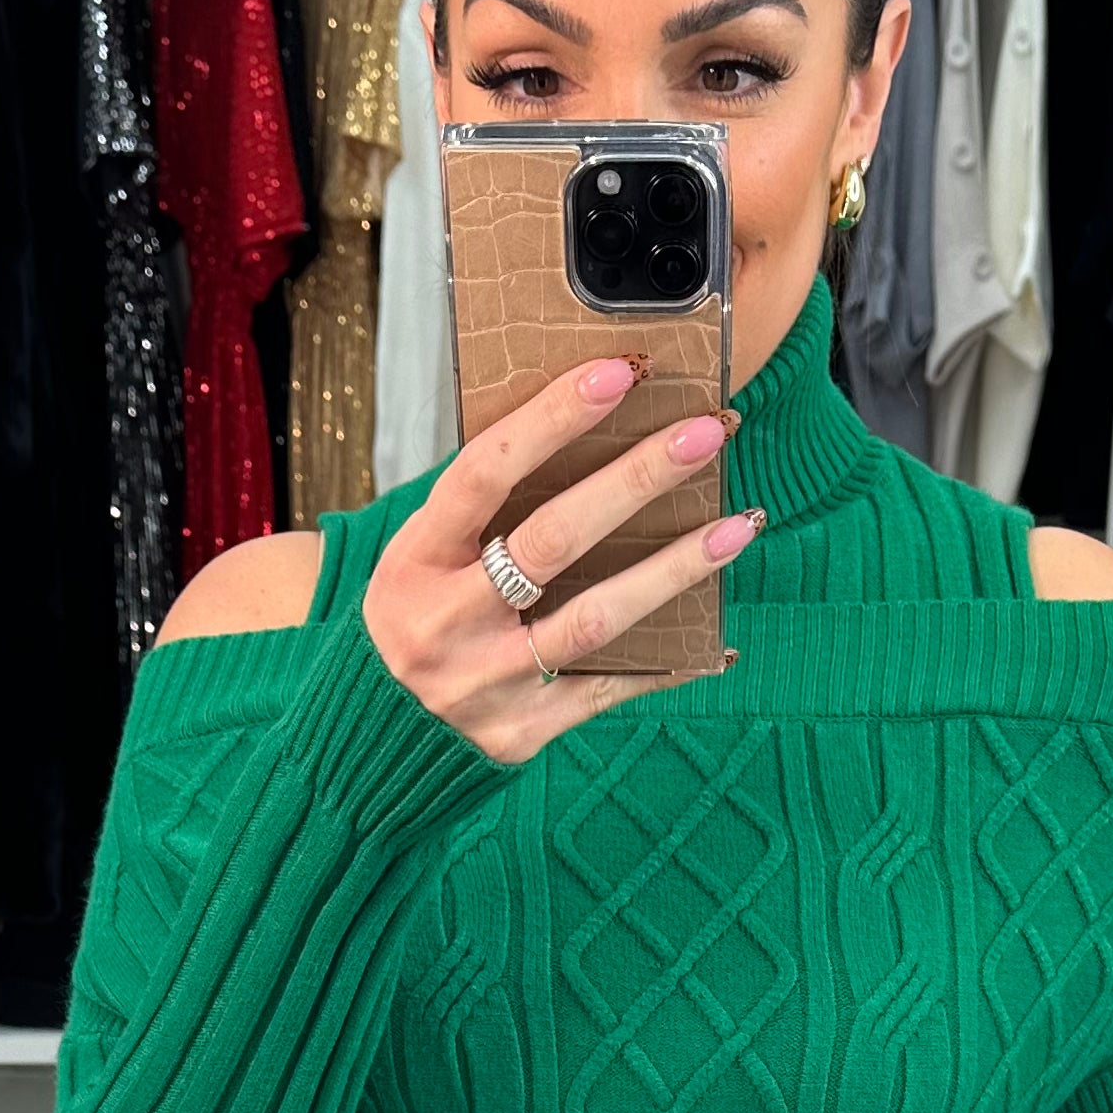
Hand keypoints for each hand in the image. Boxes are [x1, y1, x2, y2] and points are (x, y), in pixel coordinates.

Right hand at [361, 353, 759, 766]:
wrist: (376, 737)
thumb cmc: (417, 618)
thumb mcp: (421, 557)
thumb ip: (484, 510)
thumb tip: (584, 431)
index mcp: (416, 560)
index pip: (485, 473)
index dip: (551, 419)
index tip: (618, 374)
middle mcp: (446, 621)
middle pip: (553, 539)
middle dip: (635, 479)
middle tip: (704, 433)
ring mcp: (485, 682)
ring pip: (594, 618)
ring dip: (673, 569)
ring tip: (736, 526)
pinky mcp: (521, 732)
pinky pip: (606, 688)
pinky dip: (664, 662)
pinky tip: (714, 638)